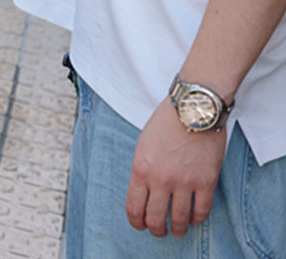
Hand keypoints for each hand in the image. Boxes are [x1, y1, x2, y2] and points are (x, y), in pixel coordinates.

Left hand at [125, 98, 225, 236]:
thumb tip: (145, 193)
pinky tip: (193, 219)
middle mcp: (160, 180)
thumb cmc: (166, 123)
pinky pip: (201, 212)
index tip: (140, 225)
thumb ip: (143, 170)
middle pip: (155, 220)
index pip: (134, 207)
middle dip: (156, 230)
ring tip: (177, 230)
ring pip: (179, 221)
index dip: (136, 222)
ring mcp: (184, 183)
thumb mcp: (143, 145)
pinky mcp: (206, 183)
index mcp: (141, 169)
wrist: (193, 109)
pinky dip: (196, 220)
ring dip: (177, 230)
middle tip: (159, 231)